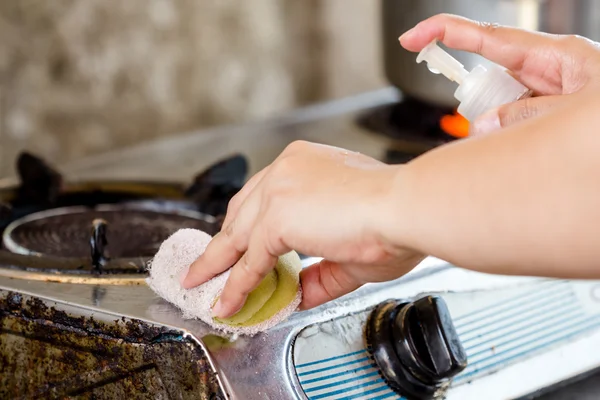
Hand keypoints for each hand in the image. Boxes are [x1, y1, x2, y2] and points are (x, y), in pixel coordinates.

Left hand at [181, 141, 423, 317]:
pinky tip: (228, 301)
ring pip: (237, 235)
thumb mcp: (349, 250)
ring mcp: (278, 190)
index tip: (238, 246)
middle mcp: (286, 168)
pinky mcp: (276, 216)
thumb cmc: (393, 220)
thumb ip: (319, 272)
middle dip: (225, 244)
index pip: (264, 196)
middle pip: (241, 212)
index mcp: (305, 164)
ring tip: (202, 285)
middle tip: (210, 267)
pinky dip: (235, 284)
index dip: (248, 225)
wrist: (405, 209)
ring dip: (217, 264)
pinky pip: (248, 259)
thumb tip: (301, 292)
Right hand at [399, 13, 599, 134]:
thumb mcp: (572, 110)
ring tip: (527, 139)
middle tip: (487, 125)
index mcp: (556, 56)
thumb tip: (482, 126)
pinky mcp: (544, 114)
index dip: (444, 34)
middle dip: (481, 103)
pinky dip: (508, 137)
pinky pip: (510, 123)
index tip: (411, 40)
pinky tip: (520, 146)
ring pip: (499, 106)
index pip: (487, 37)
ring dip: (498, 127)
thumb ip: (523, 115)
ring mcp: (544, 93)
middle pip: (490, 77)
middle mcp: (548, 71)